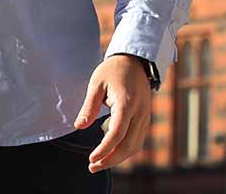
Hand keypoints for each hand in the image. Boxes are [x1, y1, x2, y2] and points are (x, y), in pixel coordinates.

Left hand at [75, 54, 152, 172]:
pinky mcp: (145, 117)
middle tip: (92, 166)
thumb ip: (89, 106)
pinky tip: (113, 154)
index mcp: (127, 102)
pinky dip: (126, 150)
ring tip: (100, 164)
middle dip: (110, 159)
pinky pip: (138, 140)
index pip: (117, 133)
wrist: (136, 59)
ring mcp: (145, 115)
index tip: (91, 158)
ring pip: (135, 145)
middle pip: (128, 144)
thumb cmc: (113, 70)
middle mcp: (140, 111)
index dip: (104, 149)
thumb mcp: (97, 83)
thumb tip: (80, 126)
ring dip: (118, 158)